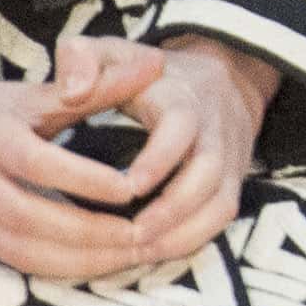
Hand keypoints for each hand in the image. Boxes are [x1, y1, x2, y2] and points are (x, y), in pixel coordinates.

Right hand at [0, 35, 167, 280]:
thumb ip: (96, 85)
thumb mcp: (30, 94)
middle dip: (92, 233)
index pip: (40, 164)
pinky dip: (59, 270)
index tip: (134, 189)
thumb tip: (156, 64)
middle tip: (144, 234)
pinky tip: (99, 266)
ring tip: (132, 255)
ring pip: (24, 251)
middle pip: (33, 218)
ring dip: (81, 260)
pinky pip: (15, 264)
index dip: (87, 181)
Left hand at [102, 35, 276, 270]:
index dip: (161, 160)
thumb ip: (82, 59)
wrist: (216, 81)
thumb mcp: (110, 52)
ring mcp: (230, 160)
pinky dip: (193, 240)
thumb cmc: (144, 73)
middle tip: (131, 235)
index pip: (182, 130)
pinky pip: (222, 219)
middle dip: (173, 209)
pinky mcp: (233, 184)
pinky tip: (155, 253)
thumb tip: (72, 90)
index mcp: (183, 99)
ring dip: (183, 232)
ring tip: (139, 252)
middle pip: (210, 173)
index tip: (129, 187)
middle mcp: (214, 131)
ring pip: (220, 203)